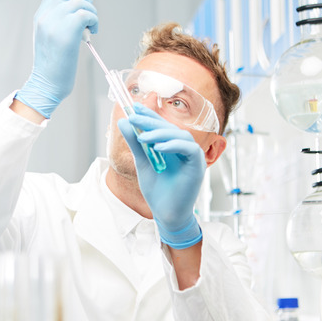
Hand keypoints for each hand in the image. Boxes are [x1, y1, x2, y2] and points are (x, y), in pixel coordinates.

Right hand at [15, 0, 97, 117]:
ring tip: (92, 27)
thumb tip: (78, 10)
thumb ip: (57, 21)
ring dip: (91, 12)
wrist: (47, 84)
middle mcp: (45, 16)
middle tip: (89, 19)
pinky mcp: (67, 33)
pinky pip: (86, 14)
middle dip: (85, 1)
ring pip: (80, 2)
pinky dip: (94, 20)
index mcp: (39, 16)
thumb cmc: (52, 66)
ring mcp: (54, 23)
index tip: (81, 6)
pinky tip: (93, 32)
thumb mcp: (48, 37)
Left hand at [118, 104, 204, 248]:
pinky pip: (189, 148)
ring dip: (160, 133)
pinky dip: (174, 145)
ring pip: (179, 135)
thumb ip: (135, 143)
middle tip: (133, 117)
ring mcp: (192, 156)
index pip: (161, 126)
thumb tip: (124, 122)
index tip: (133, 107)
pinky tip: (158, 148)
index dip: (149, 115)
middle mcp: (183, 149)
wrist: (166, 213)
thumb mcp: (142, 163)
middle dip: (151, 121)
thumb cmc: (157, 191)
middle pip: (169, 128)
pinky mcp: (197, 165)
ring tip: (142, 138)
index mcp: (171, 147)